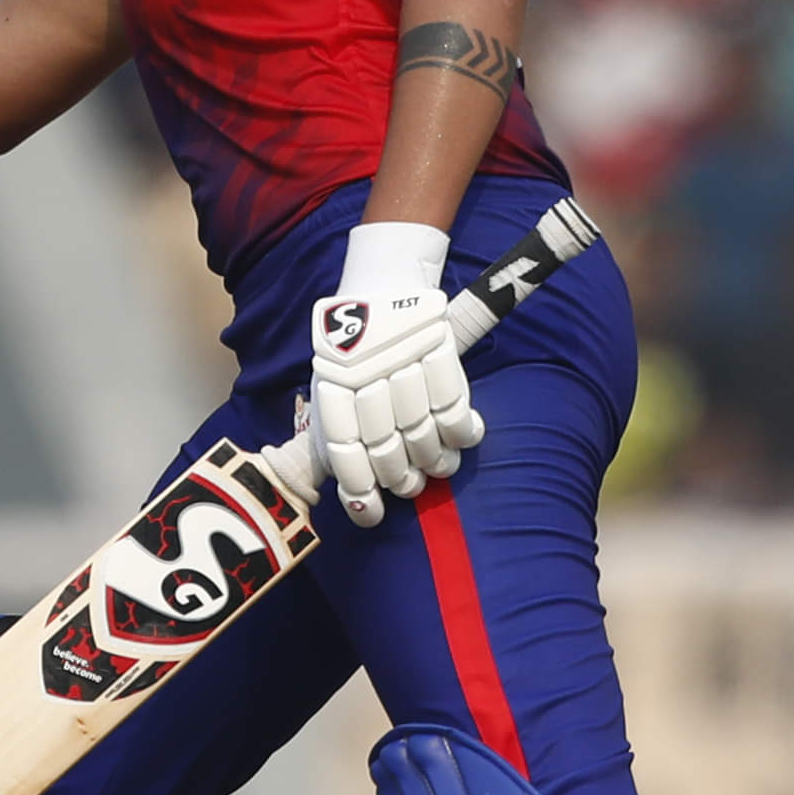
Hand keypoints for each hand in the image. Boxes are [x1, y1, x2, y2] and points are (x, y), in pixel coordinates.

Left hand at [307, 222, 484, 527]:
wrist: (384, 281)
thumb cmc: (354, 350)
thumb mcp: (331, 386)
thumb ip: (334, 436)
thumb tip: (347, 496)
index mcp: (331, 384)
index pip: (344, 449)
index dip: (359, 489)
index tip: (372, 513)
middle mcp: (363, 372)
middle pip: (387, 446)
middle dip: (401, 479)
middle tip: (410, 486)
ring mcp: (402, 359)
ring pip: (423, 431)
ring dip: (435, 461)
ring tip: (439, 467)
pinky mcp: (438, 346)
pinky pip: (454, 405)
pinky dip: (462, 432)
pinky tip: (463, 438)